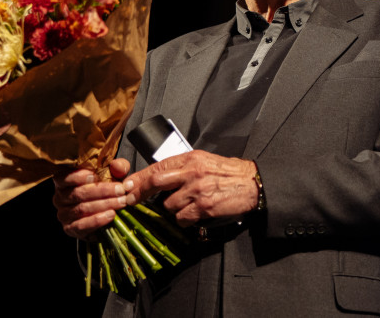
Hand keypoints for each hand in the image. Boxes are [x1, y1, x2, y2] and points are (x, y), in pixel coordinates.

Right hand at [52, 157, 131, 238]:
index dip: (77, 176)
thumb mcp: (113, 175)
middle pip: (78, 193)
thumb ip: (117, 168)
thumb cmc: (106, 189)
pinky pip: (81, 225)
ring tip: (121, 202)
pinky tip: (111, 215)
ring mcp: (63, 214)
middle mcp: (60, 198)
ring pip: (82, 209)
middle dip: (102, 191)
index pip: (64, 178)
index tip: (94, 176)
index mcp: (64, 182)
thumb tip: (117, 166)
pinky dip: (97, 220)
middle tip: (121, 190)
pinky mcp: (70, 229)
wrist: (106, 214)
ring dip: (104, 205)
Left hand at [125, 150, 258, 226]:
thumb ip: (182, 168)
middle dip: (141, 193)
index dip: (139, 178)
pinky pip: (182, 218)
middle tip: (132, 201)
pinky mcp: (203, 206)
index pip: (158, 166)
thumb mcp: (204, 161)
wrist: (252, 183)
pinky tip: (195, 214)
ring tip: (187, 206)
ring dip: (173, 209)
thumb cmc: (228, 173)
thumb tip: (158, 178)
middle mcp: (192, 172)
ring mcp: (197, 190)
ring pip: (168, 205)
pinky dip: (185, 220)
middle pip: (156, 182)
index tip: (127, 186)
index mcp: (190, 158)